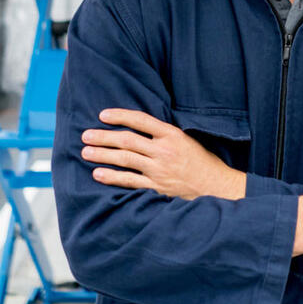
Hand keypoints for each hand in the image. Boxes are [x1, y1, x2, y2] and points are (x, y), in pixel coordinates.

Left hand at [81, 108, 245, 200]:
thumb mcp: (186, 140)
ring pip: (125, 160)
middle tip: (85, 135)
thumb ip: (164, 135)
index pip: (141, 120)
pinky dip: (112, 177)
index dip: (120, 116)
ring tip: (86, 152)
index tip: (102, 115)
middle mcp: (164, 151)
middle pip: (127, 141)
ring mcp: (159, 170)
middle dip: (103, 137)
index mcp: (172, 135)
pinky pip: (130, 181)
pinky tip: (98, 174)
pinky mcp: (157, 188)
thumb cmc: (202, 162)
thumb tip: (138, 128)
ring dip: (103, 155)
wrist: (217, 187)